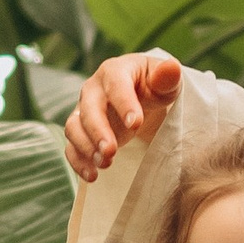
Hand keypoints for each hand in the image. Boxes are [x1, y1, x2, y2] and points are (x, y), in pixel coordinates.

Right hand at [63, 50, 181, 184]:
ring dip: (86, 147)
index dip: (123, 103)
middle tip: (111, 151)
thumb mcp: (166, 82)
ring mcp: (84, 111)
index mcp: (115, 71)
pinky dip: (78, 161)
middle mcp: (94, 89)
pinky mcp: (81, 132)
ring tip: (105, 164)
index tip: (135, 124)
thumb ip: (168, 77)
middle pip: (89, 108)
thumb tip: (172, 68)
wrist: (141, 97)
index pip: (116, 84)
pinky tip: (92, 175)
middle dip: (98, 131)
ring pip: (74, 127)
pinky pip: (71, 146)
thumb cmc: (154, 86)